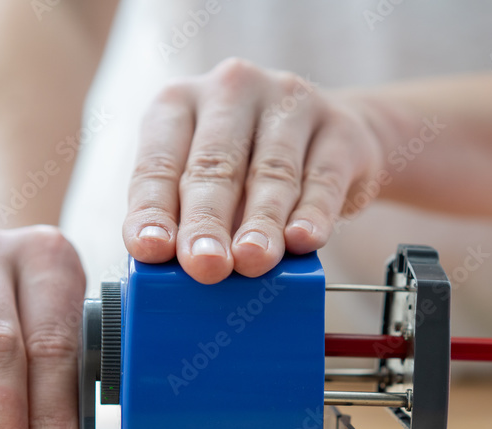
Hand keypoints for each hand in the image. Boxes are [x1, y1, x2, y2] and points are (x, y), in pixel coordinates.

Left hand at [122, 58, 385, 283]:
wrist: (332, 142)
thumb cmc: (249, 171)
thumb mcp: (208, 186)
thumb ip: (188, 223)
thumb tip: (181, 274)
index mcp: (179, 103)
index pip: (159, 162)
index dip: (153, 209)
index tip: (151, 250)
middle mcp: (231, 91)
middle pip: (215, 165)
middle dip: (207, 221)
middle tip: (204, 265)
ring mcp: (289, 103)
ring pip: (272, 173)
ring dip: (261, 223)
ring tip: (252, 260)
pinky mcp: (340, 130)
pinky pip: (324, 177)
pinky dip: (314, 213)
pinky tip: (304, 240)